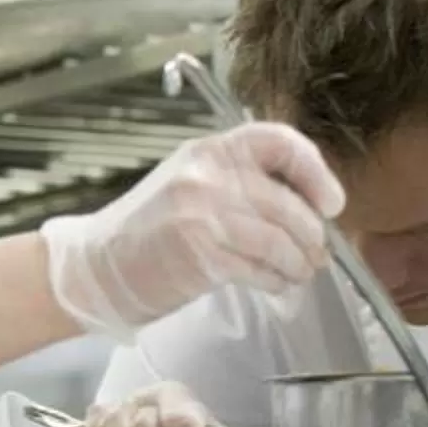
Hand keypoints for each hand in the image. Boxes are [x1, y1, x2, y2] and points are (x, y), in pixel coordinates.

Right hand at [38, 123, 343, 335]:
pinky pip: (260, 268)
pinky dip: (276, 281)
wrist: (98, 266)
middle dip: (313, 236)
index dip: (315, 171)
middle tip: (317, 255)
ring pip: (280, 239)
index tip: (329, 202)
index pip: (278, 141)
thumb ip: (244, 185)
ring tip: (298, 273)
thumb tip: (310, 208)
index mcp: (209, 150)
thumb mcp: (194, 185)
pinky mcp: (199, 252)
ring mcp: (201, 212)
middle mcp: (206, 174)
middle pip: (288, 203)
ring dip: (299, 263)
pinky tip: (275, 285)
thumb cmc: (151, 231)